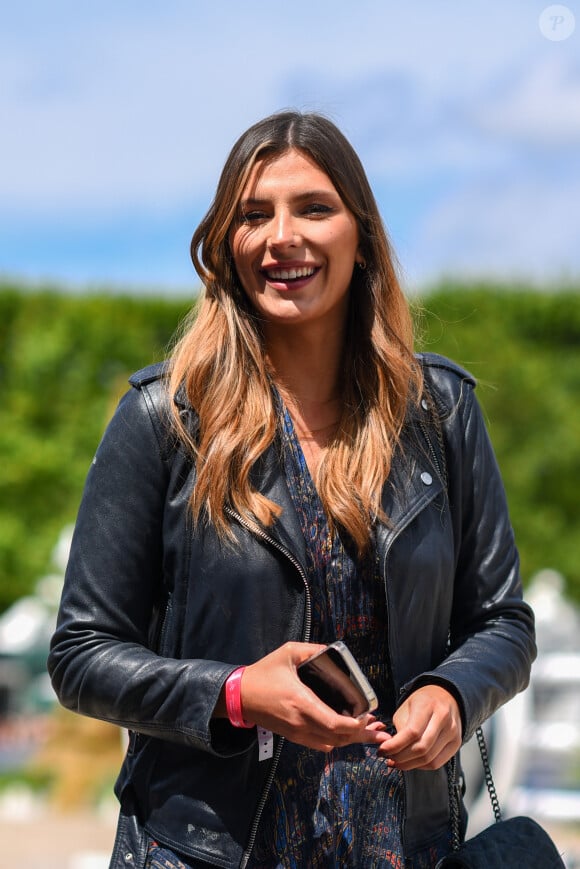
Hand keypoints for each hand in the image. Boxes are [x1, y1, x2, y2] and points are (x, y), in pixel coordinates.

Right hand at [238, 642, 386, 751]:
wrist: (239, 696)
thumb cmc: (263, 673)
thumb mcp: (288, 653)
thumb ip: (313, 650)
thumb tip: (333, 650)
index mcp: (301, 702)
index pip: (335, 723)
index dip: (356, 725)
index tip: (368, 716)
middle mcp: (301, 722)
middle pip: (338, 738)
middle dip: (361, 735)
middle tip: (378, 729)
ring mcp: (296, 733)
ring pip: (330, 744)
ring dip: (351, 740)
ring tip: (369, 733)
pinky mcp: (293, 736)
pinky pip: (319, 744)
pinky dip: (336, 741)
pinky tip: (346, 734)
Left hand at [376, 685, 461, 769]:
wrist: (446, 697)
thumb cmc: (423, 702)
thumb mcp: (406, 707)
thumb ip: (400, 727)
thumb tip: (392, 749)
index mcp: (428, 705)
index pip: (412, 732)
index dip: (395, 745)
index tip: (382, 750)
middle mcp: (443, 719)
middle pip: (421, 748)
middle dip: (401, 757)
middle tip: (388, 758)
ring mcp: (453, 732)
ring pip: (429, 759)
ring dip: (409, 764)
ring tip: (397, 762)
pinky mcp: (456, 743)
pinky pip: (437, 763)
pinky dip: (421, 766)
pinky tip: (411, 762)